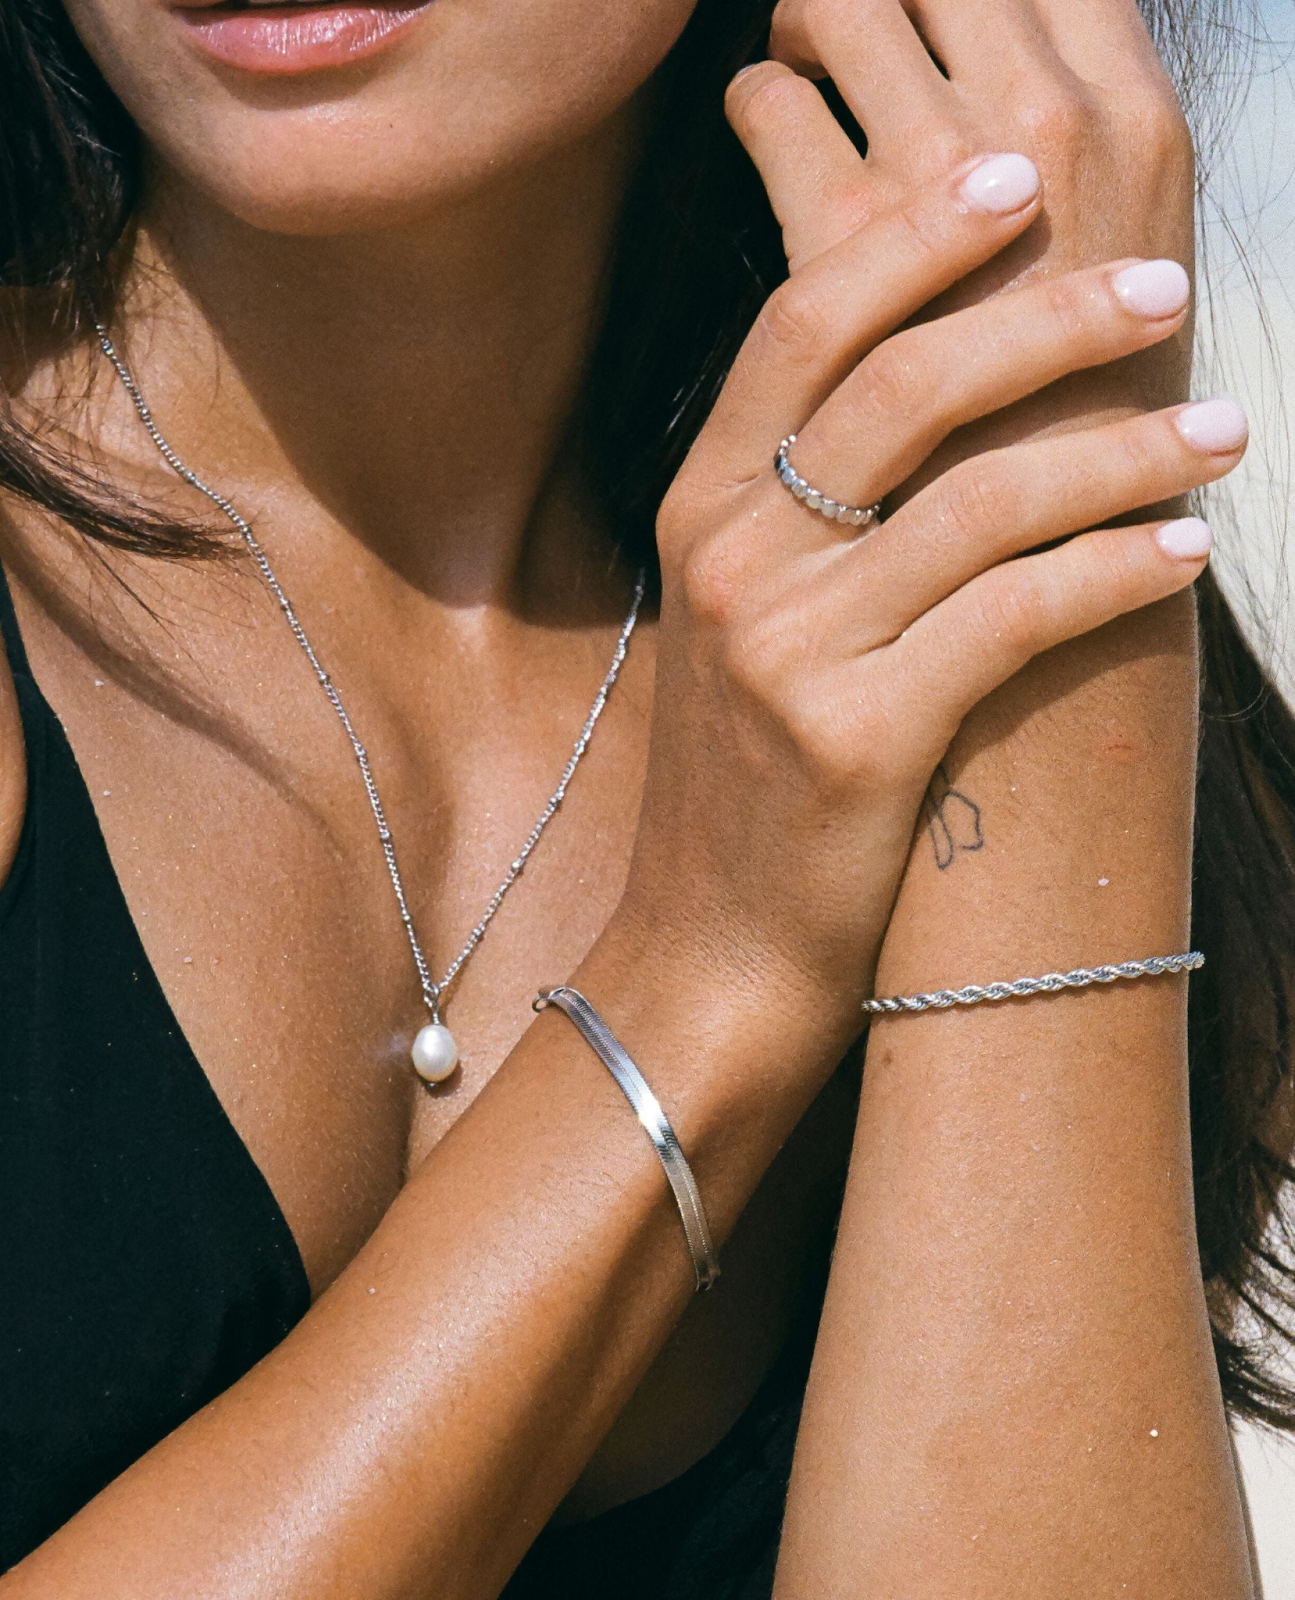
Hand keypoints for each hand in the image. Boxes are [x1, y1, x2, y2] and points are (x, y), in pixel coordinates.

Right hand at [615, 154, 1241, 1043]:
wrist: (711, 946)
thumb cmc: (749, 776)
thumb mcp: (742, 617)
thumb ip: (805, 504)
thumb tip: (938, 391)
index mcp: (699, 508)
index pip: (804, 323)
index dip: (914, 238)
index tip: (1016, 185)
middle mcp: (729, 559)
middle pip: (905, 383)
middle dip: (1049, 315)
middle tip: (1161, 288)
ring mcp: (784, 647)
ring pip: (984, 497)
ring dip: (1124, 449)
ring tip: (1223, 431)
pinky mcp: (856, 736)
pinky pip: (1015, 616)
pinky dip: (1114, 573)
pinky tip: (1181, 555)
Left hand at [736, 0, 1194, 472]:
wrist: (1040, 538)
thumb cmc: (1077, 415)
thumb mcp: (1110, 266)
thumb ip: (1063, 175)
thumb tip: (1001, 116)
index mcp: (1129, 114)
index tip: (938, 20)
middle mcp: (1043, 116)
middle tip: (856, 38)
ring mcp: (940, 168)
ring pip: (845, 5)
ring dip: (812, 25)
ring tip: (805, 71)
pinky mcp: (842, 227)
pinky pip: (773, 102)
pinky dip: (761, 101)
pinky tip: (772, 138)